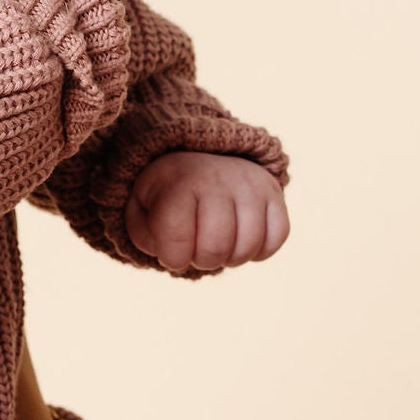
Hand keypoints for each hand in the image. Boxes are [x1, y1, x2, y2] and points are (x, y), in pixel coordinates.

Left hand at [126, 151, 289, 275]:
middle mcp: (217, 178)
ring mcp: (250, 184)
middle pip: (216, 248)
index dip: (173, 257)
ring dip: (231, 258)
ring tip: (218, 245)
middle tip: (197, 249)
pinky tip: (241, 240)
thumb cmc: (168, 194)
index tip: (172, 250)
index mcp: (180, 181)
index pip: (177, 238)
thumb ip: (145, 234)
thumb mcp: (142, 208)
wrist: (202, 159)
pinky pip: (277, 236)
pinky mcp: (274, 193)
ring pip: (248, 246)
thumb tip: (174, 253)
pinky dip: (259, 250)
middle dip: (202, 260)